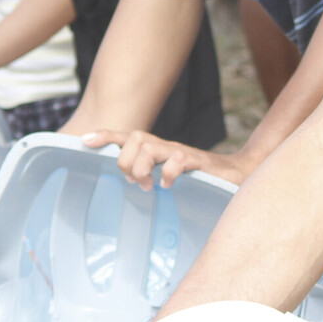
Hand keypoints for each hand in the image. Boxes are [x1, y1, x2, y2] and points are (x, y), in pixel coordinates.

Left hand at [81, 130, 243, 189]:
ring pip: (150, 146)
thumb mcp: (171, 175)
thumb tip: (130, 182)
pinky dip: (168, 173)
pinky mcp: (199, 163)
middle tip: (135, 182)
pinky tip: (168, 186)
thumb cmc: (201, 178)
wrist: (238, 175)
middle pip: (136, 137)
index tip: (84, 140)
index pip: (128, 137)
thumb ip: (152, 175)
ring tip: (148, 185)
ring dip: (142, 167)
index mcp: (159, 150)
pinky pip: (178, 160)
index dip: (106, 136)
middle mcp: (167, 147)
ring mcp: (183, 153)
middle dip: (126, 160)